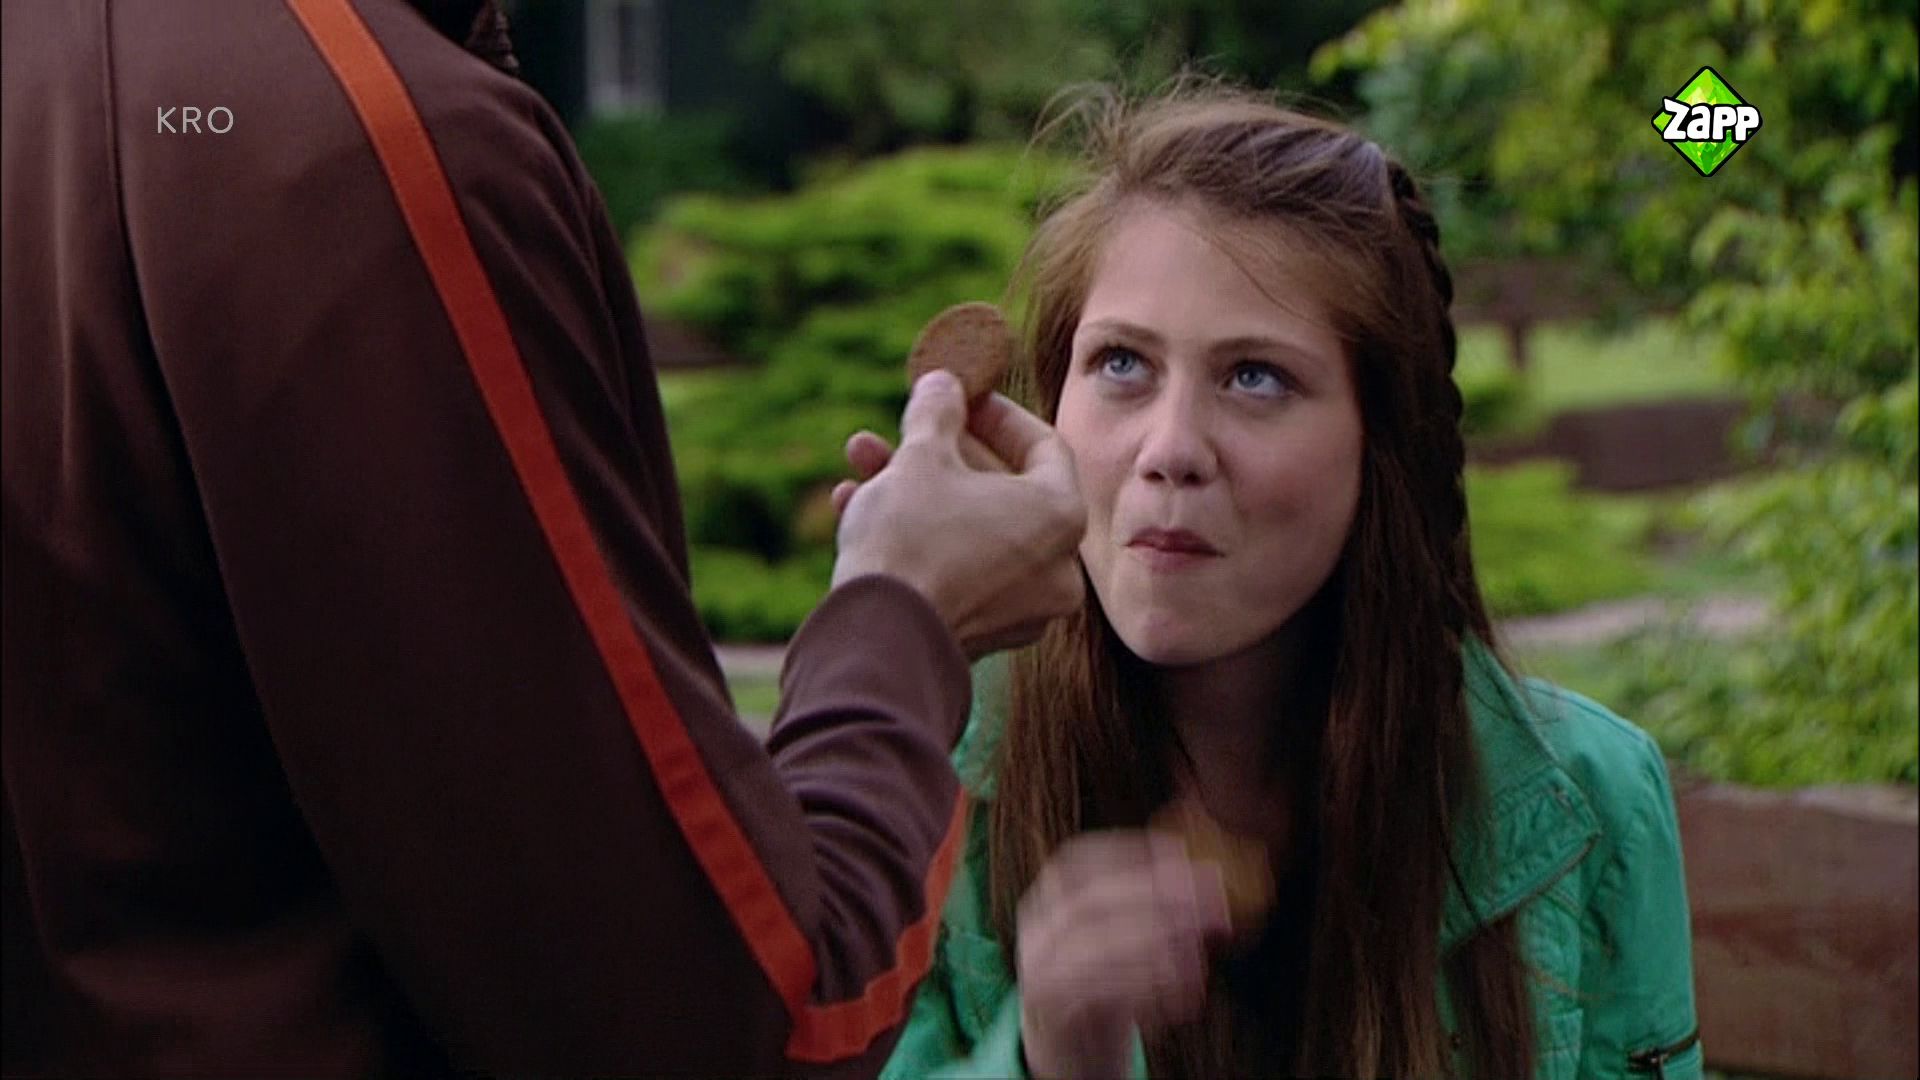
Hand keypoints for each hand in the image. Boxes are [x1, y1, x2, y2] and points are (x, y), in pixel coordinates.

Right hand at [831, 371, 1085, 659]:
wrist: (879, 642)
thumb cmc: (910, 540)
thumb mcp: (920, 457)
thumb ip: (937, 411)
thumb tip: (942, 384)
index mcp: (1061, 515)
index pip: (1043, 445)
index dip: (996, 413)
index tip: (959, 396)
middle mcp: (1057, 567)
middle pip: (1001, 489)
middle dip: (941, 453)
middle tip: (901, 429)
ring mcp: (1024, 608)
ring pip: (971, 529)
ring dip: (916, 492)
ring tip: (861, 465)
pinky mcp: (985, 634)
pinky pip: (958, 570)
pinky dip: (919, 539)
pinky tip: (855, 511)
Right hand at [1015, 832, 1230, 1078]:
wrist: (1071, 1055)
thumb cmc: (1107, 989)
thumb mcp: (1121, 941)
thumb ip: (1149, 910)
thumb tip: (1205, 875)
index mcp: (1048, 900)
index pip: (1079, 859)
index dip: (1128, 850)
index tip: (1178, 851)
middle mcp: (1037, 931)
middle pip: (1092, 900)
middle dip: (1154, 894)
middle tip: (1208, 901)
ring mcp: (1039, 972)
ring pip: (1097, 946)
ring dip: (1157, 946)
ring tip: (1199, 957)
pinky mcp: (1054, 1014)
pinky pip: (1100, 994)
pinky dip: (1146, 990)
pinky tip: (1182, 997)